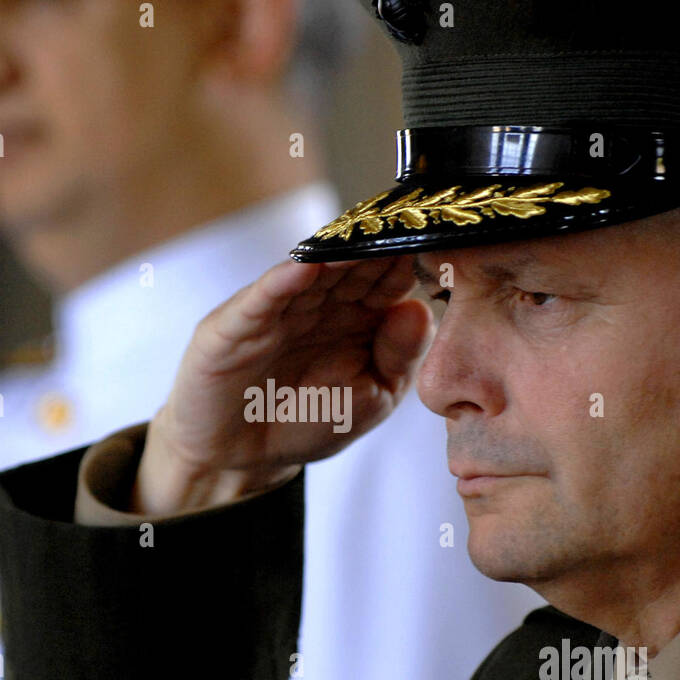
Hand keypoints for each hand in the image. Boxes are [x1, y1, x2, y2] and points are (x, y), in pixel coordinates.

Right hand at [133, 254, 432, 515]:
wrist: (241, 457)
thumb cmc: (308, 420)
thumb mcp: (370, 398)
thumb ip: (398, 358)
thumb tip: (421, 308)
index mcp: (362, 317)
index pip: (391, 279)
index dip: (412, 261)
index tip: (440, 241)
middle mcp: (322, 303)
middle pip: (354, 265)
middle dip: (378, 245)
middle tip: (405, 222)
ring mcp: (280, 309)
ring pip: (312, 272)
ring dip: (336, 254)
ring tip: (362, 236)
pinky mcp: (239, 324)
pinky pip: (263, 299)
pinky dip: (282, 282)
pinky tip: (305, 268)